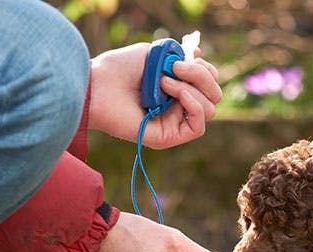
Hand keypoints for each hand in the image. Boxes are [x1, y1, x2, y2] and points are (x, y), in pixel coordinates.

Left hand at [86, 42, 221, 149]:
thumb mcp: (157, 54)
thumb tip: (201, 58)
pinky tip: (173, 93)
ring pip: (209, 109)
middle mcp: (178, 106)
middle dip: (202, 76)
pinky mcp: (168, 137)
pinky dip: (193, 105)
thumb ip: (181, 57)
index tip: (190, 56)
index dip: (205, 70)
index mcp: (177, 88)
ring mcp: (173, 122)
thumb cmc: (120, 68)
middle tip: (175, 66)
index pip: (209, 83)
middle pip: (214, 95)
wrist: (98, 86)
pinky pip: (198, 126)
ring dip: (192, 89)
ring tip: (164, 81)